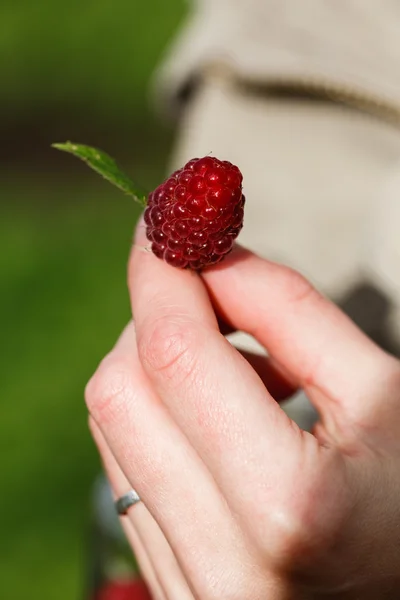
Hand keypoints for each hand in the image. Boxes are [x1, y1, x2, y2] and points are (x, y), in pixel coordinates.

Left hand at [86, 219, 399, 598]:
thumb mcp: (381, 390)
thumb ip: (286, 310)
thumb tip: (206, 256)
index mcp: (286, 505)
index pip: (176, 355)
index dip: (160, 272)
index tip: (163, 223)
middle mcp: (218, 558)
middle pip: (120, 391)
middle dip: (154, 317)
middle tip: (204, 291)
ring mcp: (185, 582)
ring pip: (112, 426)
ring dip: (157, 367)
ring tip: (235, 367)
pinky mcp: (171, 581)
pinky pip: (125, 466)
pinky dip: (159, 415)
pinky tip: (218, 416)